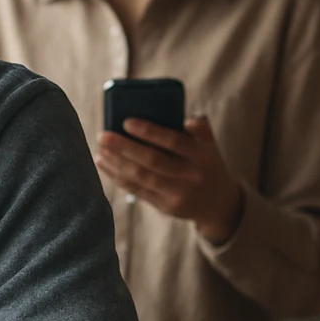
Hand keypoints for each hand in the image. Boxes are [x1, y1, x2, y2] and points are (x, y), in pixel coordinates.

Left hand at [93, 116, 243, 243]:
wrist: (218, 203)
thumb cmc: (205, 162)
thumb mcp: (209, 143)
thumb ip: (198, 128)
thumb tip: (178, 114)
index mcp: (202, 154)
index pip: (174, 141)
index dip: (150, 132)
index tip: (126, 122)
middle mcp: (191, 175)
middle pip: (153, 161)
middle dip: (124, 148)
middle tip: (103, 136)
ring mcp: (178, 193)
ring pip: (142, 178)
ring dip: (117, 164)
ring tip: (100, 151)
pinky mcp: (166, 207)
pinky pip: (138, 191)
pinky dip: (118, 178)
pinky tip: (105, 166)